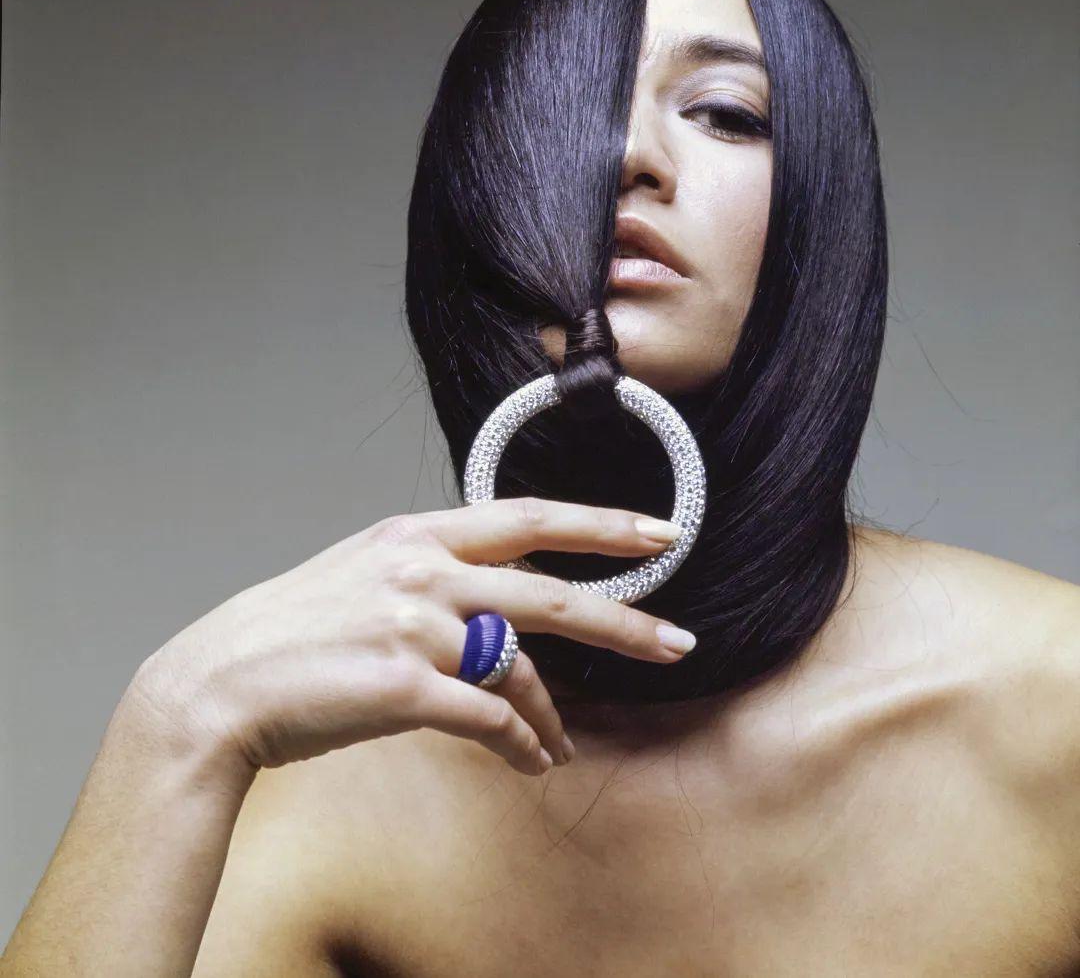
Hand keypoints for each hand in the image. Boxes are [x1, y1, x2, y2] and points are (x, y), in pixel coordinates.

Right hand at [130, 498, 693, 779]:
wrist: (220, 685)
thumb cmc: (292, 632)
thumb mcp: (364, 575)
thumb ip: (435, 578)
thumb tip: (499, 617)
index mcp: (416, 535)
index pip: (529, 517)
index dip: (601, 524)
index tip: (660, 531)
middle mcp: (423, 572)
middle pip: (550, 595)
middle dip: (625, 620)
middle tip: (677, 644)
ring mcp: (414, 627)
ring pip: (521, 669)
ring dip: (551, 715)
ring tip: (559, 746)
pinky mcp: (404, 686)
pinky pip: (489, 718)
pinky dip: (517, 743)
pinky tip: (528, 761)